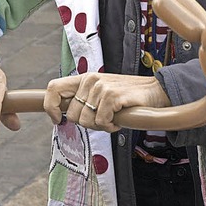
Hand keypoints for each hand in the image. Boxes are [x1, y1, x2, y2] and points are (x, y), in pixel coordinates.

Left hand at [44, 72, 170, 132]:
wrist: (155, 91)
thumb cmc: (126, 97)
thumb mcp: (100, 93)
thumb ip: (83, 100)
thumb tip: (62, 114)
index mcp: (84, 78)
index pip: (54, 88)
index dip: (51, 107)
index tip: (57, 120)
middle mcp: (90, 79)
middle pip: (72, 115)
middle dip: (87, 124)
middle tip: (103, 120)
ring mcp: (101, 87)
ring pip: (86, 121)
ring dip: (101, 126)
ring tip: (113, 117)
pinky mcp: (112, 96)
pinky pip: (101, 121)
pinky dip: (110, 126)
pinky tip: (119, 118)